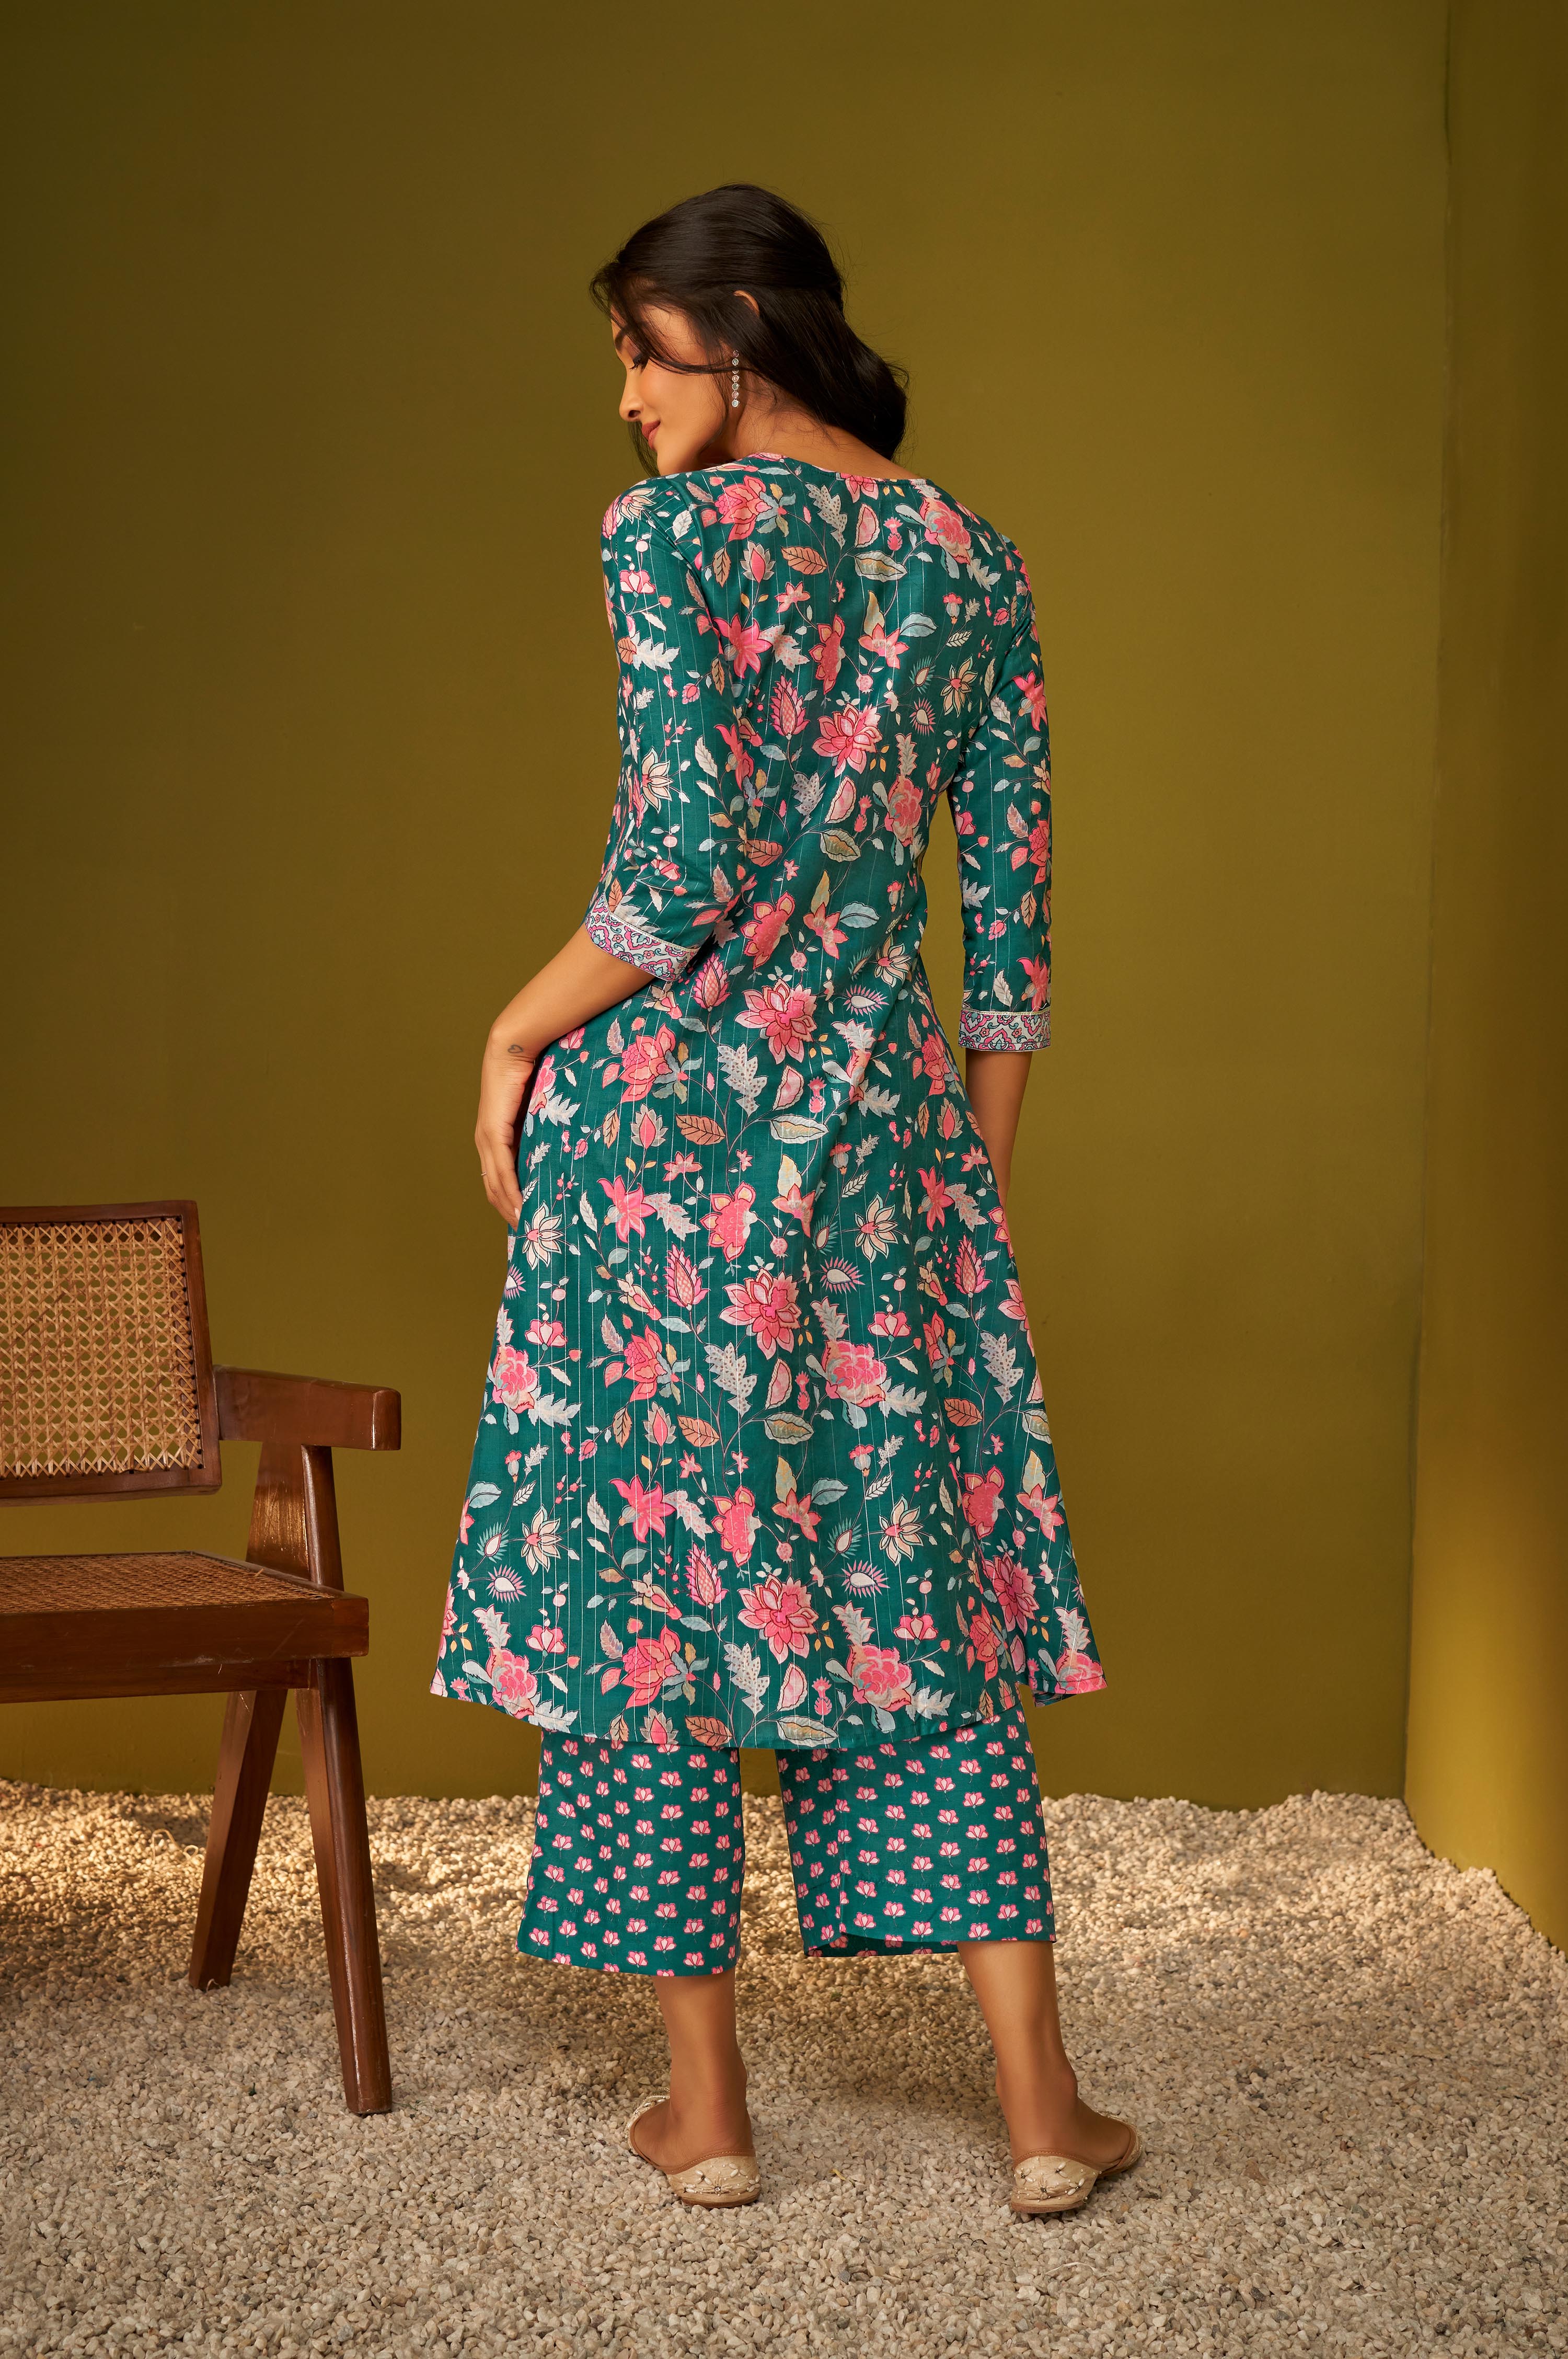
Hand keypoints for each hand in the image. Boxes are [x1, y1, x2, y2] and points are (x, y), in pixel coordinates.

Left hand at [475, 1036, 534, 1226]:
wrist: (514, 1048)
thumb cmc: (532, 1073)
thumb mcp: (539, 1110)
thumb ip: (544, 1130)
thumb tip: (564, 1146)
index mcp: (495, 1138)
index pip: (498, 1179)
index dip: (509, 1202)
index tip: (526, 1221)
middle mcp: (486, 1142)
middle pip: (494, 1189)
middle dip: (510, 1213)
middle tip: (529, 1235)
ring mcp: (487, 1139)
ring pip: (496, 1185)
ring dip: (511, 1208)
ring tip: (528, 1229)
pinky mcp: (494, 1133)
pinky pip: (502, 1170)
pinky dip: (512, 1191)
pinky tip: (522, 1207)